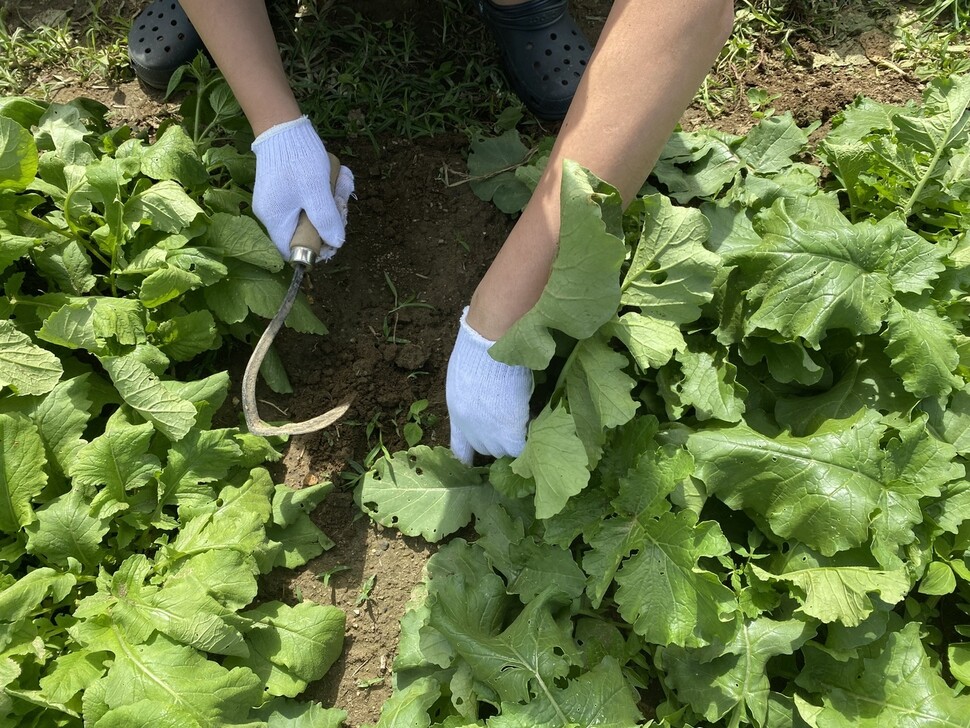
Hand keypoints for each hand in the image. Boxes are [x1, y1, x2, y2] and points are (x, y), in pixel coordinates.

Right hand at [251, 116, 353, 260]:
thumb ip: (326, 220)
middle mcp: (269, 213)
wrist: (282, 126)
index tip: (331, 239)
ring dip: (323, 209)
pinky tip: (329, 185)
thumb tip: (336, 243)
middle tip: (339, 209)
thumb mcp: (317, 192)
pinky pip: (300, 203)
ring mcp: (273, 200)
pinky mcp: (279, 189)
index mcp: (274, 219)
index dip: (313, 250)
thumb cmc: (299, 161)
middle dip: (323, 225)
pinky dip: (316, 198)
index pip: (291, 251)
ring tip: (338, 190)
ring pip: (302, 217)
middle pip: (298, 234)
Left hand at [446, 307, 532, 464]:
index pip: (459, 448)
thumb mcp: (465, 379)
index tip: (477, 459)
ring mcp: (488, 431)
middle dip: (497, 441)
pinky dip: (527, 441)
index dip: (470, 453)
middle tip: (511, 427)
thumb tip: (486, 403)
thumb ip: (473, 399)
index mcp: (456, 415)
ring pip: (504, 450)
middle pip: (486, 449)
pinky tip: (534, 428)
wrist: (488, 345)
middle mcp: (469, 428)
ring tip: (525, 425)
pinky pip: (519, 447)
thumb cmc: (476, 351)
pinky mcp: (508, 429)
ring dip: (513, 440)